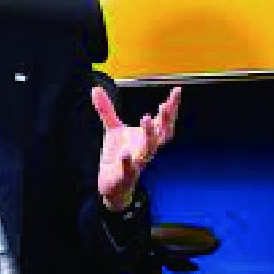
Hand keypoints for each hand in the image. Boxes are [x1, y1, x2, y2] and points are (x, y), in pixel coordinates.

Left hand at [92, 86, 180, 210]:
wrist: (112, 185)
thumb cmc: (119, 156)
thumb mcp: (113, 130)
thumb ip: (107, 110)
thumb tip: (96, 89)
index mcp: (147, 138)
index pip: (163, 121)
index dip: (171, 107)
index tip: (177, 90)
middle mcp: (146, 149)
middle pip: (162, 134)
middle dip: (166, 119)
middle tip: (166, 104)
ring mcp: (137, 163)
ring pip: (148, 150)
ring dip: (149, 135)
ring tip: (146, 118)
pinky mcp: (124, 175)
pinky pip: (128, 169)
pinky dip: (127, 161)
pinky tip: (124, 153)